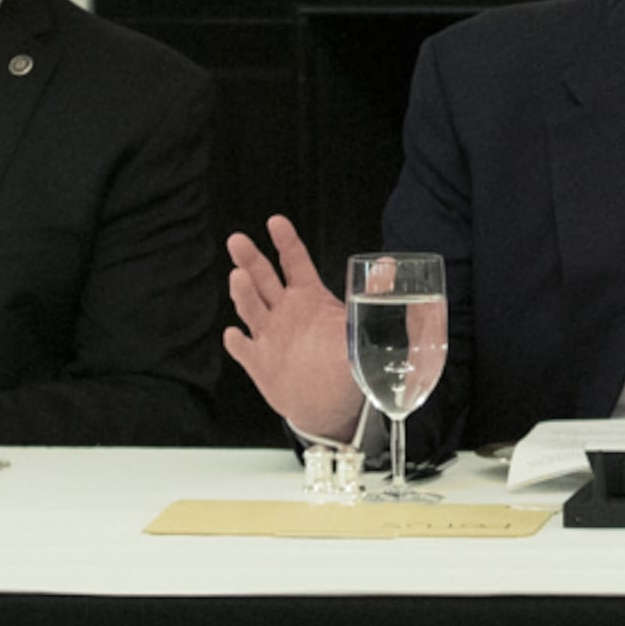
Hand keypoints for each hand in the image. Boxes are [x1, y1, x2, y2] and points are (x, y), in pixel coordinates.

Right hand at [221, 215, 366, 445]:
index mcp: (308, 296)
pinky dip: (238, 341)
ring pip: (250, 307)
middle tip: (237, 240)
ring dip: (243, 292)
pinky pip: (244, 349)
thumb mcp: (358, 322)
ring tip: (238, 277)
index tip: (275, 221)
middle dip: (249, 259)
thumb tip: (389, 265)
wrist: (326, 404)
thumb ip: (373, 293)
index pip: (294, 261)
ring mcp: (268, 335)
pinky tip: (235, 334)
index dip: (285, 241)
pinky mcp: (259, 362)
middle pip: (262, 278)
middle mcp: (284, 311)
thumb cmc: (342, 358)